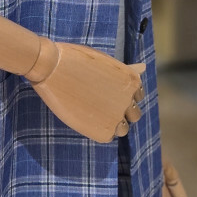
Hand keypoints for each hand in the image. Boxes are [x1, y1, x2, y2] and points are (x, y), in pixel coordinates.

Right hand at [24, 38, 144, 142]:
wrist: (52, 68)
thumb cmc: (75, 59)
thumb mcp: (105, 62)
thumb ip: (125, 71)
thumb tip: (143, 67)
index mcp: (132, 81)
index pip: (137, 96)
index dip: (122, 96)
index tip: (106, 93)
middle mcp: (129, 100)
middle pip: (134, 114)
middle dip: (120, 110)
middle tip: (98, 104)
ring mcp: (118, 116)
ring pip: (123, 128)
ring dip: (110, 122)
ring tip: (90, 112)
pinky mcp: (104, 131)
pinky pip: (108, 136)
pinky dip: (98, 130)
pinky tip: (84, 118)